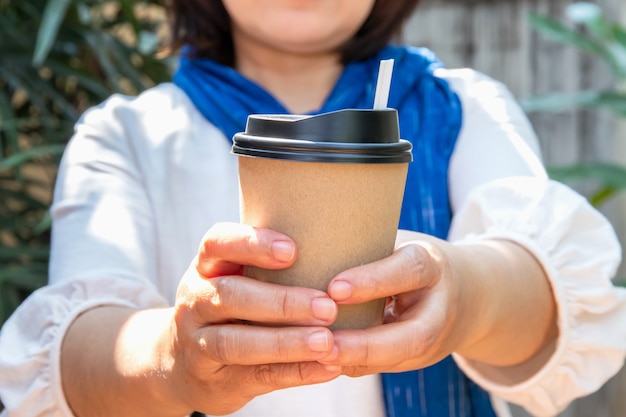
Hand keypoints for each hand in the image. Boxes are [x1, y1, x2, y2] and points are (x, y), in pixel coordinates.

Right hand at [165, 222, 340, 414]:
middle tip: (327, 306)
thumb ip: (266, 265)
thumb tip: (334, 245)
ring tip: (326, 341)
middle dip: (281, 302)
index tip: (292, 251)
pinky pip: (256, 376)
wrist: (181, 364)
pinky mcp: (215, 380)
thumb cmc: (228, 308)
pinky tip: (328, 367)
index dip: (252, 243)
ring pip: (237, 342)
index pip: (218, 244)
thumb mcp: (233, 278)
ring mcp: (198, 343)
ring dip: (286, 342)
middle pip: (230, 296)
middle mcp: (196, 301)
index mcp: (205, 267)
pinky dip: (295, 372)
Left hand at [321, 229, 555, 379]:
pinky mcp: (416, 358)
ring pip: (399, 359)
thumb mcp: (399, 244)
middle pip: (413, 335)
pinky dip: (350, 365)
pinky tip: (319, 362)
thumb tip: (310, 251)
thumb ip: (366, 250)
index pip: (408, 271)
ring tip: (317, 357)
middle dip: (366, 344)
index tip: (335, 289)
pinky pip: (382, 365)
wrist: (464, 295)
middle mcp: (437, 308)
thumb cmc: (411, 259)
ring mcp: (431, 339)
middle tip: (323, 345)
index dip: (373, 281)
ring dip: (355, 361)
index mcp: (431, 267)